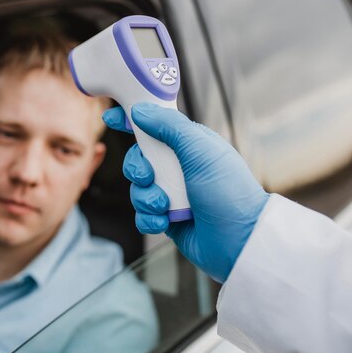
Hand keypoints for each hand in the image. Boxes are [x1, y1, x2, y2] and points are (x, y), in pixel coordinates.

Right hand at [103, 103, 268, 282]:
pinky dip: (149, 218)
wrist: (239, 241)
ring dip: (146, 198)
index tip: (112, 118)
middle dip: (138, 169)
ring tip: (165, 207)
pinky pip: (142, 215)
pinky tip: (164, 222)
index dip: (131, 121)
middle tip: (150, 177)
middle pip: (138, 159)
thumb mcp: (200, 149)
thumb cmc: (229, 193)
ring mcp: (173, 194)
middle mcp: (179, 168)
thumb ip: (168, 125)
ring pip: (137, 189)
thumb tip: (140, 111)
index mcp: (189, 146)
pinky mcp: (167, 219)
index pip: (154, 126)